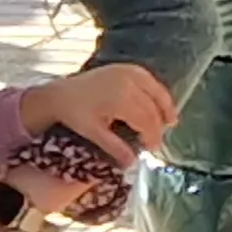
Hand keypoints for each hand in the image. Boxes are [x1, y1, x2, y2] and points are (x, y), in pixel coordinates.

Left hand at [21, 63, 175, 156]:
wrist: (60, 93)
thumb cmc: (75, 114)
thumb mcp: (93, 132)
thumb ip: (115, 147)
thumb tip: (132, 163)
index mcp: (121, 99)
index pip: (146, 120)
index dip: (152, 135)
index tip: (153, 148)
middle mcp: (129, 82)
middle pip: (153, 107)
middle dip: (158, 125)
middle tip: (158, 141)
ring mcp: (129, 72)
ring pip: (156, 90)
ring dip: (165, 106)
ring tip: (171, 121)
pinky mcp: (127, 67)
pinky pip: (149, 80)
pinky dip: (157, 91)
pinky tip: (159, 102)